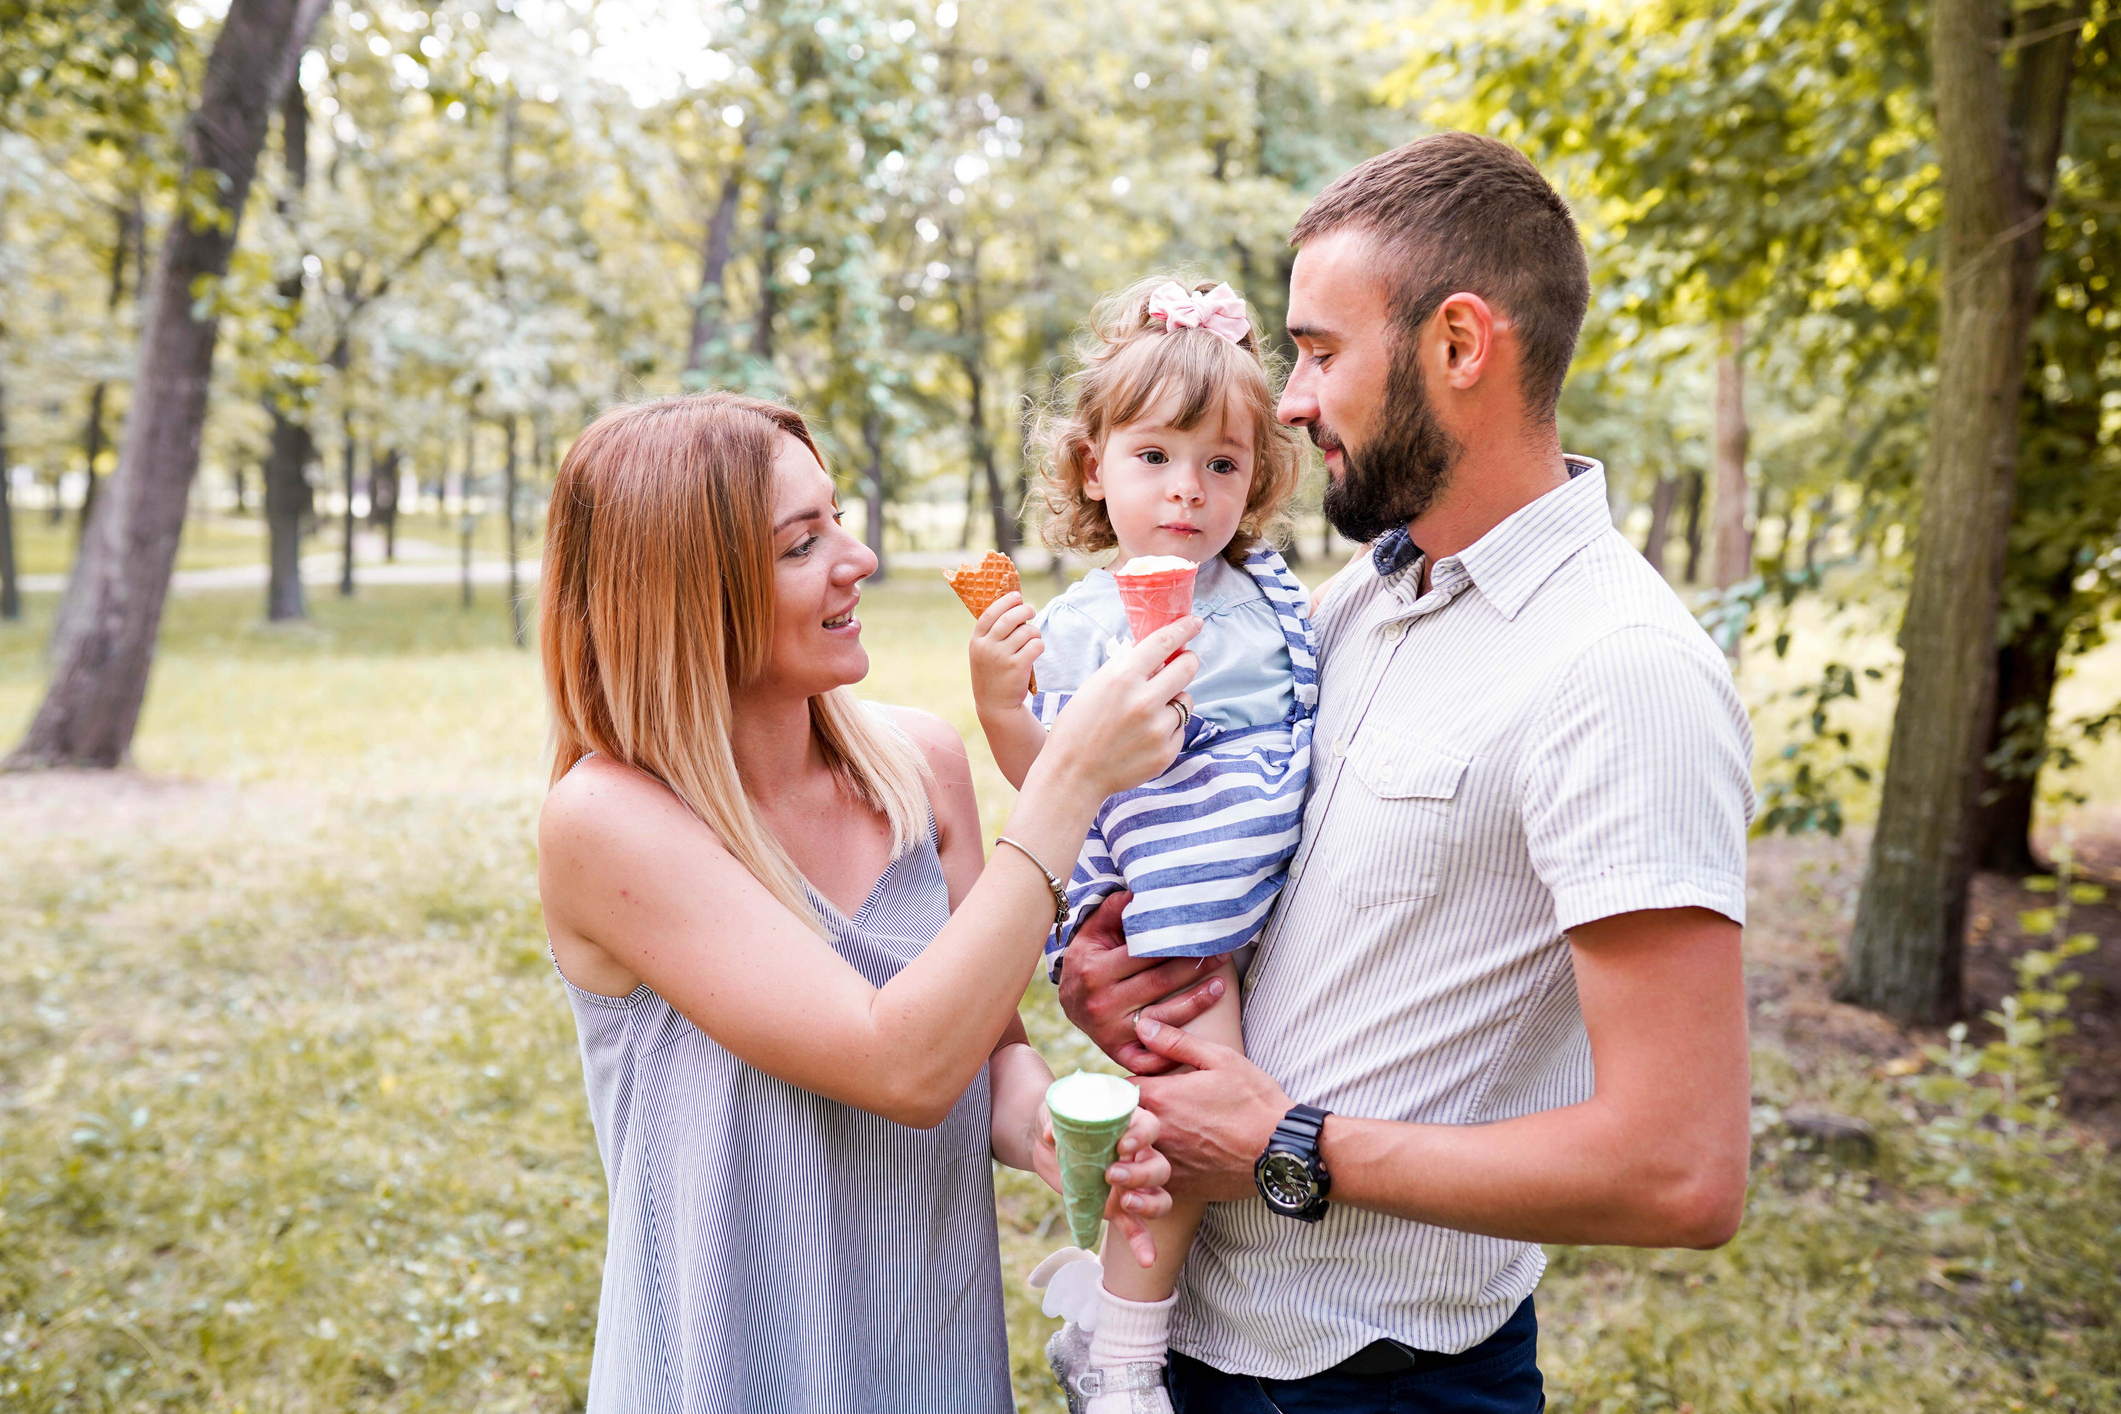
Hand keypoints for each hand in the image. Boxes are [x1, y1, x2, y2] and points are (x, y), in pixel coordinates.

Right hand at [969, 591, 1042, 716]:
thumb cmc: (992, 674)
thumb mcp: (983, 652)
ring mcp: (1001, 657)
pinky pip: (1036, 645)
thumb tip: (1014, 606)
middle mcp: (987, 647)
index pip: (991, 612)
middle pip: (1010, 618)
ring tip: (1032, 639)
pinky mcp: (1017, 666)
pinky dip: (1039, 645)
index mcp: (977, 640)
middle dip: (1025, 610)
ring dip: (1034, 632)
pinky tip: (1035, 650)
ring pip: (1027, 631)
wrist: (995, 705)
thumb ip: (992, 633)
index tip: (1017, 596)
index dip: (1006, 601)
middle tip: (1031, 611)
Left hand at [1033, 1104, 1173, 1268]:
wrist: (1048, 1142)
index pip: (1149, 1127)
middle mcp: (1138, 1155)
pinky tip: (1148, 1260)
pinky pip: (1136, 1227)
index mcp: (1129, 1125)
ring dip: (1148, 1204)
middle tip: (1111, 1176)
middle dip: (1140, 1174)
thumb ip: (1059, 1118)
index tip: (1122, 1146)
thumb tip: (1051, 1135)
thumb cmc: (1062, 1119)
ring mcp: (1130, 1185)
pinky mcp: (1115, 1208)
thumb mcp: (1059, 1111)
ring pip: (1158, 1197)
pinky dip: (1143, 1244)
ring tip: (1126, 1204)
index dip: (1141, 1136)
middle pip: (1159, 1167)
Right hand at [1040, 616, 1200, 800]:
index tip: (1195, 622)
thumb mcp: (1093, 687)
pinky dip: (1168, 728)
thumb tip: (1147, 647)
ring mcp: (1158, 729)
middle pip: (1187, 668)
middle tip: (1184, 660)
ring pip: (1185, 701)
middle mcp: (1144, 701)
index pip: (1164, 643)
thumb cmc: (1077, 727)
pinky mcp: (1166, 752)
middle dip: (1188, 660)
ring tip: (1148, 712)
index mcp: (1123, 678)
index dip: (1184, 629)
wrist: (1073, 775)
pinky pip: (1179, 728)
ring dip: (1174, 700)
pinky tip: (1144, 736)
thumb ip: (1123, 666)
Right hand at [1057, 892, 1226, 1074]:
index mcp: (1096, 971)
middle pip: (1160, 983)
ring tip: (1220, 986)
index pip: (1145, 954)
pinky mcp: (1119, 1054)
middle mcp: (1102, 1003)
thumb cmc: (1088, 961)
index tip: (1202, 934)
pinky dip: (1174, 1051)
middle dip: (1194, 967)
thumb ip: (1114, 910)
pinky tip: (1198, 1037)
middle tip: (1221, 954)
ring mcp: (1111, 1032)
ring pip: (1164, 1018)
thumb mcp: (1092, 932)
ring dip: (1197, 1001)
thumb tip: (1138, 890)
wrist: (1068, 1002)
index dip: (1177, 943)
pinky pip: (1151, 1058)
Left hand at [1130, 1015, 1292, 1202]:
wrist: (1282, 1150)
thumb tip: (1143, 1025)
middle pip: (1115, 1124)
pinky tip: (1158, 1166)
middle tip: (1131, 1114)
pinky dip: (1145, 1175)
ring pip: (1126, 1157)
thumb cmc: (1255, 1101)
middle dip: (1120, 1118)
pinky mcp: (1178, 1187)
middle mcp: (1157, 1132)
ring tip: (1138, 1143)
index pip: (1117, 1089)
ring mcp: (1165, 1163)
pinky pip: (1146, 1183)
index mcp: (1161, 1097)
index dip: (1122, 1087)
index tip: (1133, 1086)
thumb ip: (1176, 1042)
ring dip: (1129, 1149)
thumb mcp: (1221, 1060)